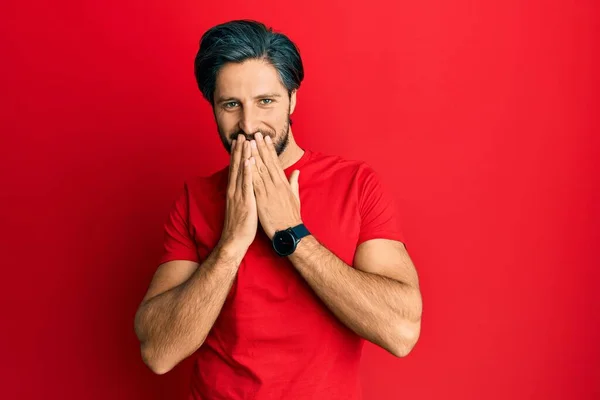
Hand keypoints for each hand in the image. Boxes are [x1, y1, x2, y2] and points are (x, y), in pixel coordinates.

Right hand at [218, 135, 257, 252]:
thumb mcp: (241, 206)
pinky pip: (246, 184)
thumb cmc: (240, 226)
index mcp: (234, 191)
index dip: (237, 155)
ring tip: (245, 141)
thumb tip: (246, 185)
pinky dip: (247, 172)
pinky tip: (249, 161)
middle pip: (236, 166)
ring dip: (243, 156)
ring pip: (240, 172)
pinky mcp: (245, 202)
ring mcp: (238, 195)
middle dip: (239, 150)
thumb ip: (243, 194)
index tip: (240, 141)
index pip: (235, 169)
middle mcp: (234, 190)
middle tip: (241, 135)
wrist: (235, 241)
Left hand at [249, 132, 301, 238]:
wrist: (288, 231)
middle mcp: (276, 184)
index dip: (270, 149)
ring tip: (250, 142)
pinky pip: (254, 182)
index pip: (275, 162)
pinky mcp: (261, 198)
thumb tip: (295, 172)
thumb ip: (294, 183)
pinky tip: (246, 161)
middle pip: (267, 162)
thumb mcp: (295, 197)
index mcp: (283, 183)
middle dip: (261, 147)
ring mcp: (268, 190)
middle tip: (256, 134)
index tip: (266, 139)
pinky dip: (250, 171)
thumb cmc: (291, 216)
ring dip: (254, 154)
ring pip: (260, 169)